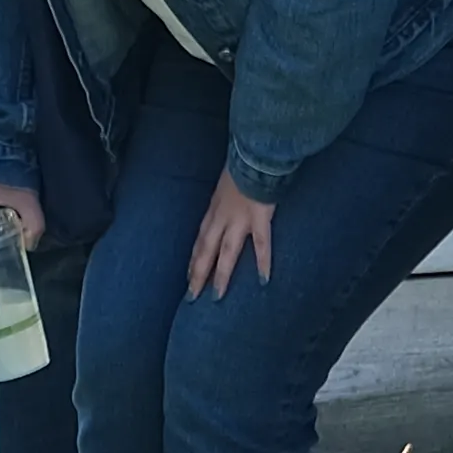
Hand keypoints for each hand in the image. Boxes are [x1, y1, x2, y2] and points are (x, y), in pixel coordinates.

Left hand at [187, 177, 278, 299]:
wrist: (253, 155)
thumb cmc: (241, 167)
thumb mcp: (225, 185)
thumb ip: (225, 200)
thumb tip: (227, 207)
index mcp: (213, 211)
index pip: (200, 240)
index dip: (194, 259)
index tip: (189, 276)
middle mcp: (221, 218)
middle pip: (206, 250)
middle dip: (198, 273)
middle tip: (192, 296)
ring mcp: (239, 220)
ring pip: (227, 252)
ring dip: (221, 274)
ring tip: (216, 296)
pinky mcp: (259, 218)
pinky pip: (261, 244)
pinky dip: (263, 262)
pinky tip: (263, 279)